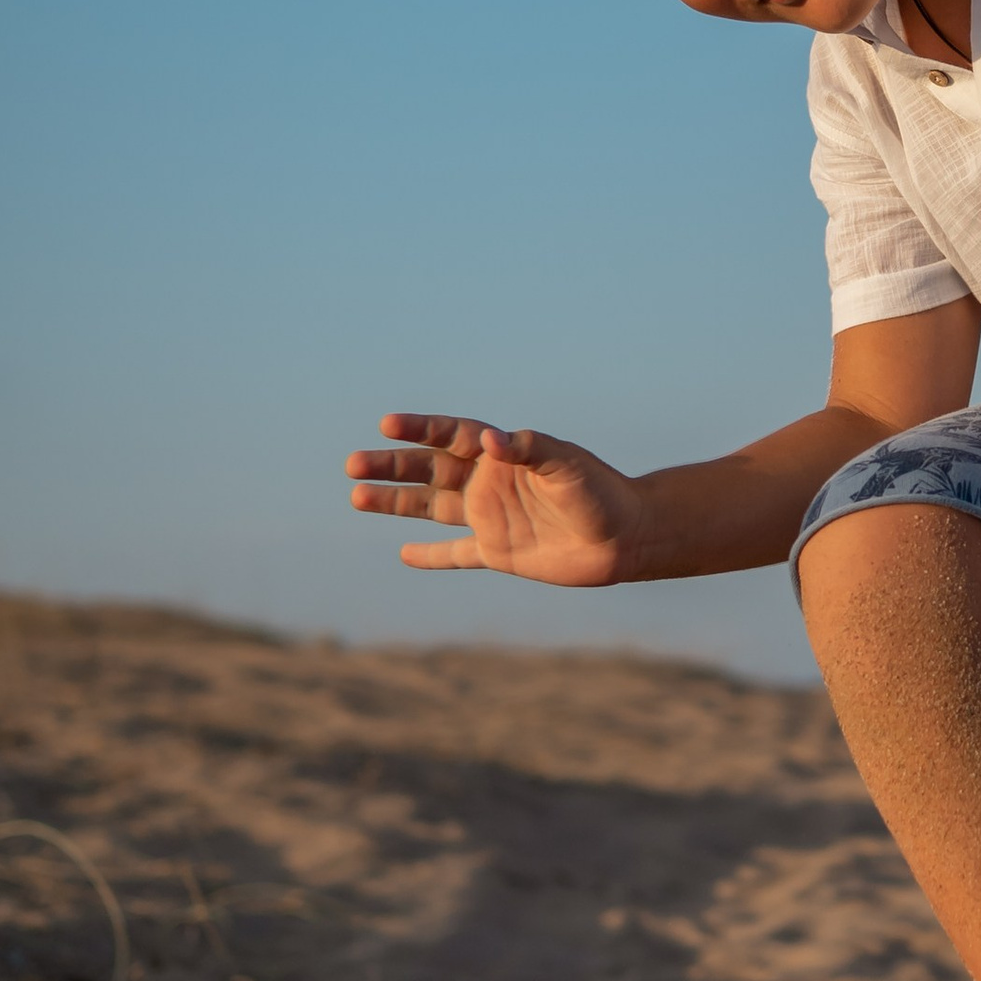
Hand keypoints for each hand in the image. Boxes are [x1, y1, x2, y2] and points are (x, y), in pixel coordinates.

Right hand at [344, 413, 645, 583]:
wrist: (627, 537)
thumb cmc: (601, 492)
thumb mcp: (566, 464)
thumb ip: (527, 449)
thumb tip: (488, 439)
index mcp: (503, 455)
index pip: (451, 436)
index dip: (421, 428)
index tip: (387, 424)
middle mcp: (490, 483)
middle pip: (430, 470)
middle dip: (392, 467)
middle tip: (352, 464)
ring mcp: (491, 517)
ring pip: (432, 508)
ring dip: (395, 503)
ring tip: (356, 497)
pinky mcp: (498, 552)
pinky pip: (456, 554)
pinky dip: (431, 557)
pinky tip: (403, 554)